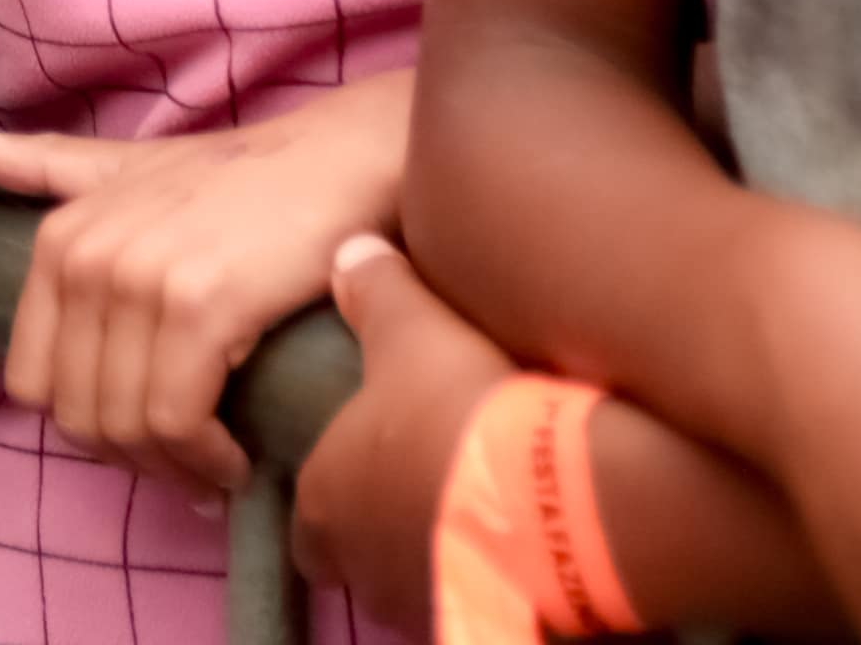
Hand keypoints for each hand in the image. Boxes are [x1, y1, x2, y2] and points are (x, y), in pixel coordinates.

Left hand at [0, 80, 405, 489]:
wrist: (341, 161)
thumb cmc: (245, 180)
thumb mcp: (136, 169)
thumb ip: (54, 167)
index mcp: (60, 238)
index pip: (32, 383)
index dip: (86, 426)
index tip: (142, 438)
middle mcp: (86, 256)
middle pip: (77, 417)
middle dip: (133, 459)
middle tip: (188, 467)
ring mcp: (138, 280)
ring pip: (126, 427)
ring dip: (176, 469)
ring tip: (216, 467)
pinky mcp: (199, 307)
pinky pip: (176, 421)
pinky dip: (207, 458)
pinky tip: (238, 456)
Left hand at [292, 232, 518, 625]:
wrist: (554, 493)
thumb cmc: (459, 408)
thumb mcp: (413, 327)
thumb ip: (376, 291)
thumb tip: (349, 253)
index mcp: (327, 501)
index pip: (306, 519)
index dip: (337, 489)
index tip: (372, 462)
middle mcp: (363, 566)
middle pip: (362, 556)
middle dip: (390, 522)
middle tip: (435, 478)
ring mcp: (423, 603)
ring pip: (419, 579)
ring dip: (445, 545)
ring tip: (489, 501)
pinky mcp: (484, 623)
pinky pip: (480, 598)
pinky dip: (496, 572)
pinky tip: (530, 537)